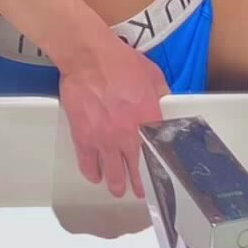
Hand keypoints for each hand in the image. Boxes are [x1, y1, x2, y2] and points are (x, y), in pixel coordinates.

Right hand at [59, 36, 168, 198]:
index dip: (160, 168)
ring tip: (119, 189)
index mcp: (148, 120)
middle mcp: (128, 136)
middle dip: (140, 184)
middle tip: (141, 191)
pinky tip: (96, 175)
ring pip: (113, 174)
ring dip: (117, 184)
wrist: (89, 57)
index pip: (158, 154)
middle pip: (137, 171)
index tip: (161, 174)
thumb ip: (160, 92)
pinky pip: (88, 165)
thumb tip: (164, 101)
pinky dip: (93, 173)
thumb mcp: (152, 73)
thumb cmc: (119, 60)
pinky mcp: (84, 138)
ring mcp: (104, 140)